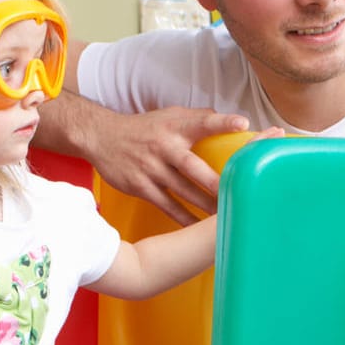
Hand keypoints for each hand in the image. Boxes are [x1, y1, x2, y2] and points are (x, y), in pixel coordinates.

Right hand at [88, 107, 253, 224]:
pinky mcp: (141, 186)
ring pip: (182, 190)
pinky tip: (198, 228)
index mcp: (175, 127)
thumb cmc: (143, 128)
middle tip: (237, 192)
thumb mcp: (168, 115)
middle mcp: (164, 147)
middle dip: (213, 181)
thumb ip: (197, 118)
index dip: (222, 122)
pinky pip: (167, 206)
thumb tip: (230, 120)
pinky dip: (184, 218)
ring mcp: (151, 168)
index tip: (242, 124)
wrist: (101, 137)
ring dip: (204, 205)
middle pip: (192, 166)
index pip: (202, 122)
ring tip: (225, 218)